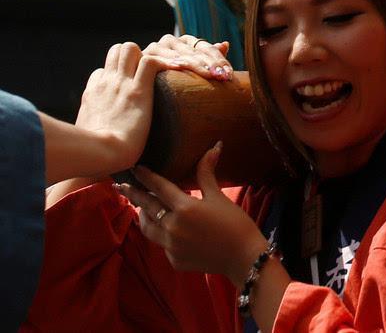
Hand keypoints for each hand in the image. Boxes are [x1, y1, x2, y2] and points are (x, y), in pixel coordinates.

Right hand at [74, 43, 175, 172]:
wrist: (98, 154)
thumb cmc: (94, 155)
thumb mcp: (88, 136)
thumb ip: (97, 130)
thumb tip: (103, 141)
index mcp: (93, 94)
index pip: (102, 71)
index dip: (117, 74)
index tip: (131, 86)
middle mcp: (104, 84)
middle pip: (116, 51)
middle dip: (134, 55)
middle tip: (151, 72)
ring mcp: (120, 84)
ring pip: (130, 48)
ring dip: (148, 54)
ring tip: (166, 69)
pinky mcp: (137, 91)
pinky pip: (151, 62)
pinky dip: (165, 63)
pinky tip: (177, 71)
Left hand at [118, 143, 266, 286]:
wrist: (243, 257)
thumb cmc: (235, 224)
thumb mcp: (220, 197)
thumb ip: (207, 174)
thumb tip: (214, 146)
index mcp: (185, 208)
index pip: (159, 188)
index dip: (146, 177)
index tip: (135, 168)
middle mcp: (173, 227)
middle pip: (147, 207)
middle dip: (133, 195)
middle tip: (121, 186)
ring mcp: (171, 246)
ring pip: (148, 228)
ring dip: (143, 216)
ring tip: (141, 208)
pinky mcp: (174, 260)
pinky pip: (162, 244)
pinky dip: (163, 234)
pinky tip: (170, 230)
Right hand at [143, 34, 233, 80]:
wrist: (141, 93)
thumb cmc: (170, 84)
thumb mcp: (191, 71)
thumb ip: (208, 58)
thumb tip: (225, 44)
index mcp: (185, 42)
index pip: (206, 48)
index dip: (219, 60)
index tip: (229, 74)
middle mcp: (170, 41)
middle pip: (195, 51)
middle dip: (212, 64)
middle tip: (223, 76)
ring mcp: (156, 47)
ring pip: (180, 54)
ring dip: (195, 64)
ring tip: (209, 74)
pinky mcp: (143, 57)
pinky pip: (158, 59)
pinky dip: (169, 63)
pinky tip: (179, 68)